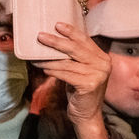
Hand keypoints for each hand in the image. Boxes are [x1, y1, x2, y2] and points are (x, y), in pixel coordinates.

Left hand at [34, 23, 110, 138]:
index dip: (71, 32)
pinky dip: (52, 70)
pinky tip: (43, 68)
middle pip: (76, 49)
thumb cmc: (80, 90)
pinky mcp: (89, 85)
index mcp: (102, 58)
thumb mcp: (81, 70)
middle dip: (56, 41)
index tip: (57, 25)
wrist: (86, 113)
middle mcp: (103, 64)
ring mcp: (98, 75)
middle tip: (41, 36)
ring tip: (35, 56)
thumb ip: (75, 57)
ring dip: (48, 59)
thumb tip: (54, 41)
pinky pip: (65, 74)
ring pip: (67, 63)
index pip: (85, 41)